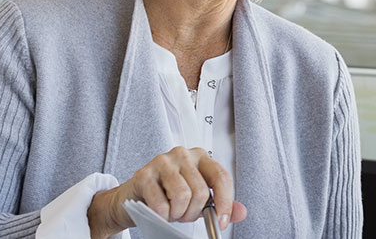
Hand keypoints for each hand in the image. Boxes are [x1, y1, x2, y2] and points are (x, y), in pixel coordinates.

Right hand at [87, 147, 247, 238]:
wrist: (134, 198)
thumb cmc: (168, 195)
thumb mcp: (198, 200)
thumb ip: (220, 204)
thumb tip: (240, 212)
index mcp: (201, 157)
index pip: (222, 177)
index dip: (225, 203)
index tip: (221, 222)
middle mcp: (183, 154)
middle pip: (202, 191)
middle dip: (194, 212)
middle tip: (184, 215)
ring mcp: (162, 162)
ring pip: (183, 195)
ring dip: (178, 213)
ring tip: (172, 212)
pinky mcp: (144, 174)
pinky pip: (161, 204)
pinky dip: (163, 215)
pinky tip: (159, 211)